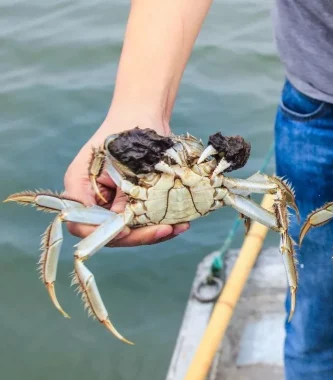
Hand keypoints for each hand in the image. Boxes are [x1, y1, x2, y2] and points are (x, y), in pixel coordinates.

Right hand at [63, 113, 189, 246]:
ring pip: (133, 233)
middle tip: (165, 230)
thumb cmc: (123, 131)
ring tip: (179, 227)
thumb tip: (124, 223)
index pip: (82, 225)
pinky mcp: (137, 207)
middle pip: (111, 235)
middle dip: (139, 236)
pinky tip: (181, 223)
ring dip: (156, 234)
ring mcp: (117, 207)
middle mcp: (96, 204)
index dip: (102, 233)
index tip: (126, 229)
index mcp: (80, 191)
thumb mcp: (116, 159)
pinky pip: (146, 223)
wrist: (143, 117)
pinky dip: (162, 225)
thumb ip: (116, 190)